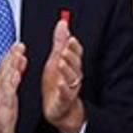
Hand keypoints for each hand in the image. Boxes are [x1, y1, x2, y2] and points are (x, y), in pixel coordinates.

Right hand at [0, 43, 27, 132]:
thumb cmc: (1, 115)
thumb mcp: (8, 94)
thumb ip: (13, 77)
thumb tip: (19, 61)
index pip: (5, 66)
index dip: (11, 54)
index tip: (19, 44)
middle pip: (5, 68)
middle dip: (12, 56)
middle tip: (19, 45)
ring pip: (6, 77)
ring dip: (12, 65)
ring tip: (19, 55)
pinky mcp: (2, 105)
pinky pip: (7, 92)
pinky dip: (12, 82)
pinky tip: (16, 75)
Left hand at [42, 17, 85, 132]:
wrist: (60, 109)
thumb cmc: (57, 83)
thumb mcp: (56, 59)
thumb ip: (60, 42)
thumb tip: (63, 22)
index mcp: (71, 65)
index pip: (76, 53)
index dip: (74, 46)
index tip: (70, 38)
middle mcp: (73, 76)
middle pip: (75, 64)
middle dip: (71, 55)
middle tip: (66, 47)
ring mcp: (70, 88)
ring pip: (72, 78)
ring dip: (67, 69)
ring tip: (60, 62)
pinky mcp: (64, 100)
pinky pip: (65, 94)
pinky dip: (64, 89)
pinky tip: (60, 84)